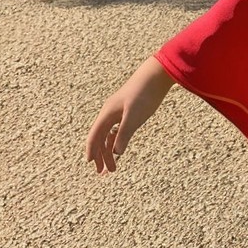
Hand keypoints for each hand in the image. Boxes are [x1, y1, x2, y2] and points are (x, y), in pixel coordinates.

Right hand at [84, 57, 174, 173]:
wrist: (156, 75)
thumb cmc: (145, 94)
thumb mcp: (135, 116)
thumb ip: (124, 133)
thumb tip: (116, 152)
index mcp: (107, 114)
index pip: (94, 136)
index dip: (91, 151)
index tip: (91, 165)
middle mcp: (109, 113)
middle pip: (100, 138)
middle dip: (101, 156)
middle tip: (105, 173)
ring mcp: (118, 111)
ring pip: (109, 135)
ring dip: (110, 150)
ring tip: (114, 166)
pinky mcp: (128, 110)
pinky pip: (117, 128)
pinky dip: (116, 140)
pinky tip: (119, 148)